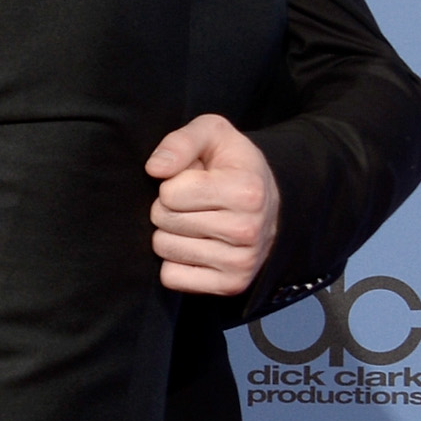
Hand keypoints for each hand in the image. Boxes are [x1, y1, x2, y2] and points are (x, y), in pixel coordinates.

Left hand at [146, 114, 280, 296]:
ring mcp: (242, 262)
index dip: (172, 183)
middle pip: (164, 220)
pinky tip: (197, 245)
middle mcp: (249, 230)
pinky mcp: (231, 286)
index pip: (170, 193)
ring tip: (196, 221)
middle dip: (168, 207)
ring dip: (170, 233)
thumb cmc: (230, 164)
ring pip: (164, 248)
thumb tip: (155, 169)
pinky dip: (174, 262)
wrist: (266, 201)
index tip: (195, 180)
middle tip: (193, 203)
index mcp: (246, 192)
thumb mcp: (212, 134)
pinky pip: (171, 277)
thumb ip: (181, 141)